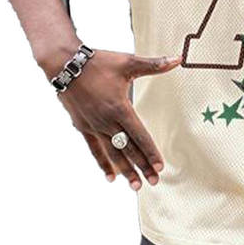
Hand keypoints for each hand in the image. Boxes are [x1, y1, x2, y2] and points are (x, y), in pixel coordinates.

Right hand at [54, 49, 182, 190]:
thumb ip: (154, 64)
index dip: (150, 152)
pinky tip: (111, 177)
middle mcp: (106, 121)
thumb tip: (178, 58)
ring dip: (125, 170)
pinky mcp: (82, 127)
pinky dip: (103, 163)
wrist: (65, 64)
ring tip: (135, 186)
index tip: (160, 166)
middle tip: (153, 182)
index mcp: (120, 108)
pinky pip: (94, 149)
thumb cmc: (99, 62)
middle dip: (141, 166)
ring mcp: (93, 126)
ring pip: (112, 153)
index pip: (139, 135)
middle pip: (127, 149)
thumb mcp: (128, 62)